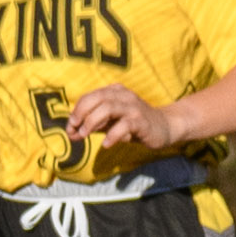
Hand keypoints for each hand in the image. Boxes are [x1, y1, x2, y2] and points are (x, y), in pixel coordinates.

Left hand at [64, 85, 180, 150]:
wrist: (165, 127)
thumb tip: (71, 134)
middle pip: (96, 98)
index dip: (76, 111)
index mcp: (114, 92)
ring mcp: (133, 108)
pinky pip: (124, 125)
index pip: (89, 96)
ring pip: (107, 108)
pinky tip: (106, 144)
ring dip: (92, 122)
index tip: (70, 127)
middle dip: (81, 114)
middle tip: (75, 130)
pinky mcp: (142, 121)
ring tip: (85, 135)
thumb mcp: (110, 122)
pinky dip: (112, 135)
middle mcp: (123, 96)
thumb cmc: (134, 124)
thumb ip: (92, 125)